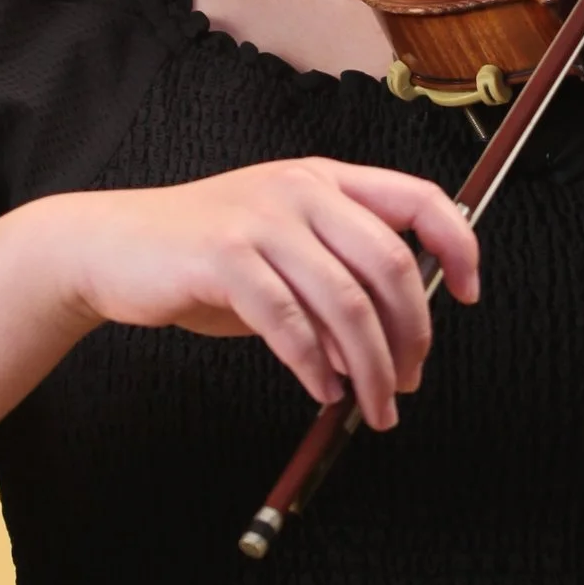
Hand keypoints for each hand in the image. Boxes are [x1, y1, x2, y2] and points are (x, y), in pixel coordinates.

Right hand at [47, 161, 480, 429]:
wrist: (113, 247)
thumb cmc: (205, 255)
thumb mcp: (285, 249)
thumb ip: (339, 279)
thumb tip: (396, 340)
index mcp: (326, 180)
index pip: (418, 199)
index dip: (458, 245)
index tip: (469, 295)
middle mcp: (301, 190)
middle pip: (389, 264)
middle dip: (411, 334)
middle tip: (410, 381)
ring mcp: (262, 220)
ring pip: (345, 302)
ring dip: (369, 366)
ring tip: (374, 405)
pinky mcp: (224, 258)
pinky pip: (289, 323)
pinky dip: (315, 366)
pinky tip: (321, 391)